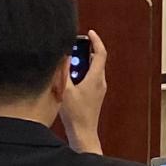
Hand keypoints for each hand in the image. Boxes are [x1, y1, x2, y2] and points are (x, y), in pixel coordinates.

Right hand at [59, 28, 108, 154]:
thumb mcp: (65, 90)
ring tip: (68, 65)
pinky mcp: (95, 95)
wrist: (83, 133)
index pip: (100, 53)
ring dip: (82, 63)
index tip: (90, 33)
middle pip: (96, 60)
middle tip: (73, 48)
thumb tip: (65, 57)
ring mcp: (99, 89)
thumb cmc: (75, 114)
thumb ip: (64, 71)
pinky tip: (69, 80)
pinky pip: (91, 78)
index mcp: (96, 78)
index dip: (96, 40)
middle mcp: (101, 82)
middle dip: (85, 51)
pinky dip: (82, 73)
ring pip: (93, 69)